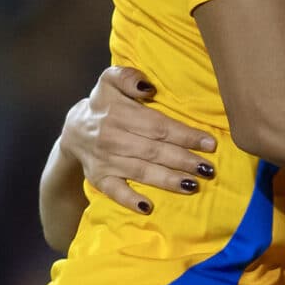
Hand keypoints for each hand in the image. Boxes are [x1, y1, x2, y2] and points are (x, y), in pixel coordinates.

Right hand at [62, 66, 217, 213]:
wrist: (74, 130)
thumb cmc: (104, 104)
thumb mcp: (110, 81)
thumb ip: (128, 77)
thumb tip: (149, 88)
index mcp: (118, 113)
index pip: (158, 126)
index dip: (185, 135)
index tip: (210, 143)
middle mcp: (111, 137)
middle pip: (154, 150)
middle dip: (184, 160)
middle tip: (209, 169)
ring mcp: (104, 160)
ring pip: (141, 171)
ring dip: (168, 180)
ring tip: (193, 185)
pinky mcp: (98, 178)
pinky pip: (114, 191)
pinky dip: (130, 200)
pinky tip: (147, 207)